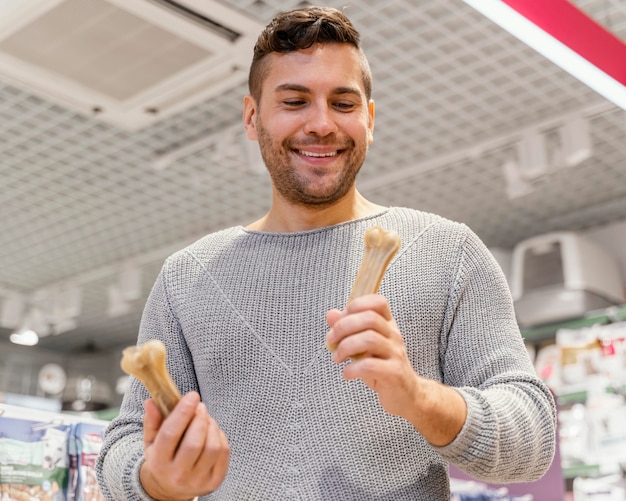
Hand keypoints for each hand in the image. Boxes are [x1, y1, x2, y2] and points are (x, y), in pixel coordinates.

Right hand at [140, 392, 229, 500]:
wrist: (170, 489)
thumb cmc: (162, 458)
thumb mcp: (152, 441)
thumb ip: (152, 421)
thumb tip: (151, 401)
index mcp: (158, 463)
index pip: (170, 434)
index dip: (183, 412)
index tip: (192, 395)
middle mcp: (177, 475)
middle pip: (194, 442)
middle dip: (200, 418)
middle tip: (200, 406)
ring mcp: (197, 481)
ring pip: (212, 447)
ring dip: (212, 426)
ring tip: (206, 419)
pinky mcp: (214, 482)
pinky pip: (224, 452)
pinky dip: (221, 436)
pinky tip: (212, 432)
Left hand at [326, 294, 465, 445]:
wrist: (407, 395)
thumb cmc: (383, 368)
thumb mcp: (364, 347)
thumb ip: (348, 330)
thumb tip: (331, 314)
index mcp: (388, 325)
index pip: (377, 302)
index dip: (356, 305)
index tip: (339, 320)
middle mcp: (394, 335)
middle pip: (369, 318)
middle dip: (343, 327)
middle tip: (331, 340)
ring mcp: (395, 353)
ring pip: (369, 339)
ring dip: (345, 347)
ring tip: (337, 358)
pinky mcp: (394, 373)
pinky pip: (370, 365)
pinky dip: (352, 369)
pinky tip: (346, 374)